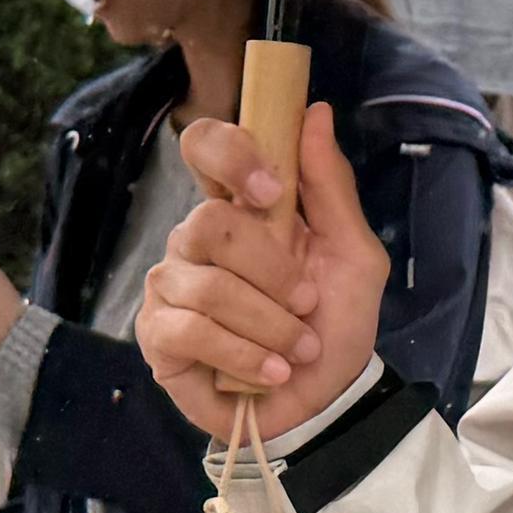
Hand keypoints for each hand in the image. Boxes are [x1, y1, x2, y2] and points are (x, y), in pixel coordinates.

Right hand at [139, 106, 388, 424]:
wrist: (325, 401)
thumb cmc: (334, 324)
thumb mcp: (354, 255)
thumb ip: (331, 187)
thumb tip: (315, 112)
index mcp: (242, 208)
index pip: (205, 146)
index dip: (231, 155)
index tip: (272, 191)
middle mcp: (197, 239)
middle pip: (210, 223)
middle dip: (273, 271)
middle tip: (306, 304)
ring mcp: (172, 285)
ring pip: (210, 285)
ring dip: (270, 324)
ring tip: (296, 349)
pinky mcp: (158, 335)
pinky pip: (191, 330)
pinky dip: (245, 354)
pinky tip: (270, 370)